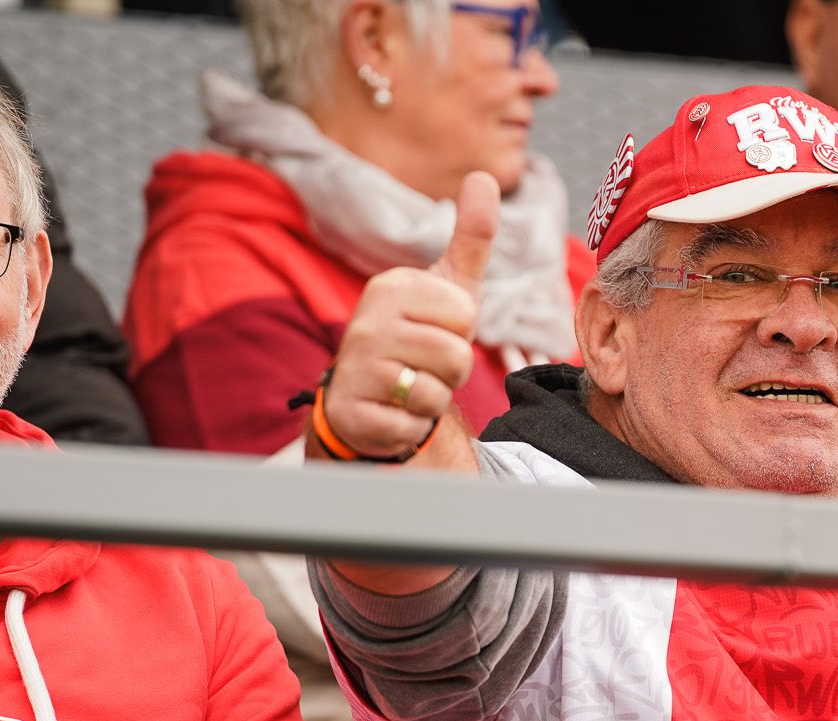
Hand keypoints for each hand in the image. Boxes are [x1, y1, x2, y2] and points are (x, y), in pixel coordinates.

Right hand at [323, 170, 498, 457]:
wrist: (368, 395)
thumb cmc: (418, 335)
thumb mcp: (449, 286)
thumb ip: (471, 236)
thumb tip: (483, 176)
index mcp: (393, 287)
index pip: (466, 314)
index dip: (461, 332)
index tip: (437, 330)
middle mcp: (367, 322)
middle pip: (456, 355)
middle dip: (451, 369)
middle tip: (425, 364)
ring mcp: (356, 368)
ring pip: (436, 393)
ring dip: (433, 397)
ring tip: (410, 385)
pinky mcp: (354, 412)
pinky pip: (413, 426)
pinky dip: (412, 426)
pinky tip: (394, 411)